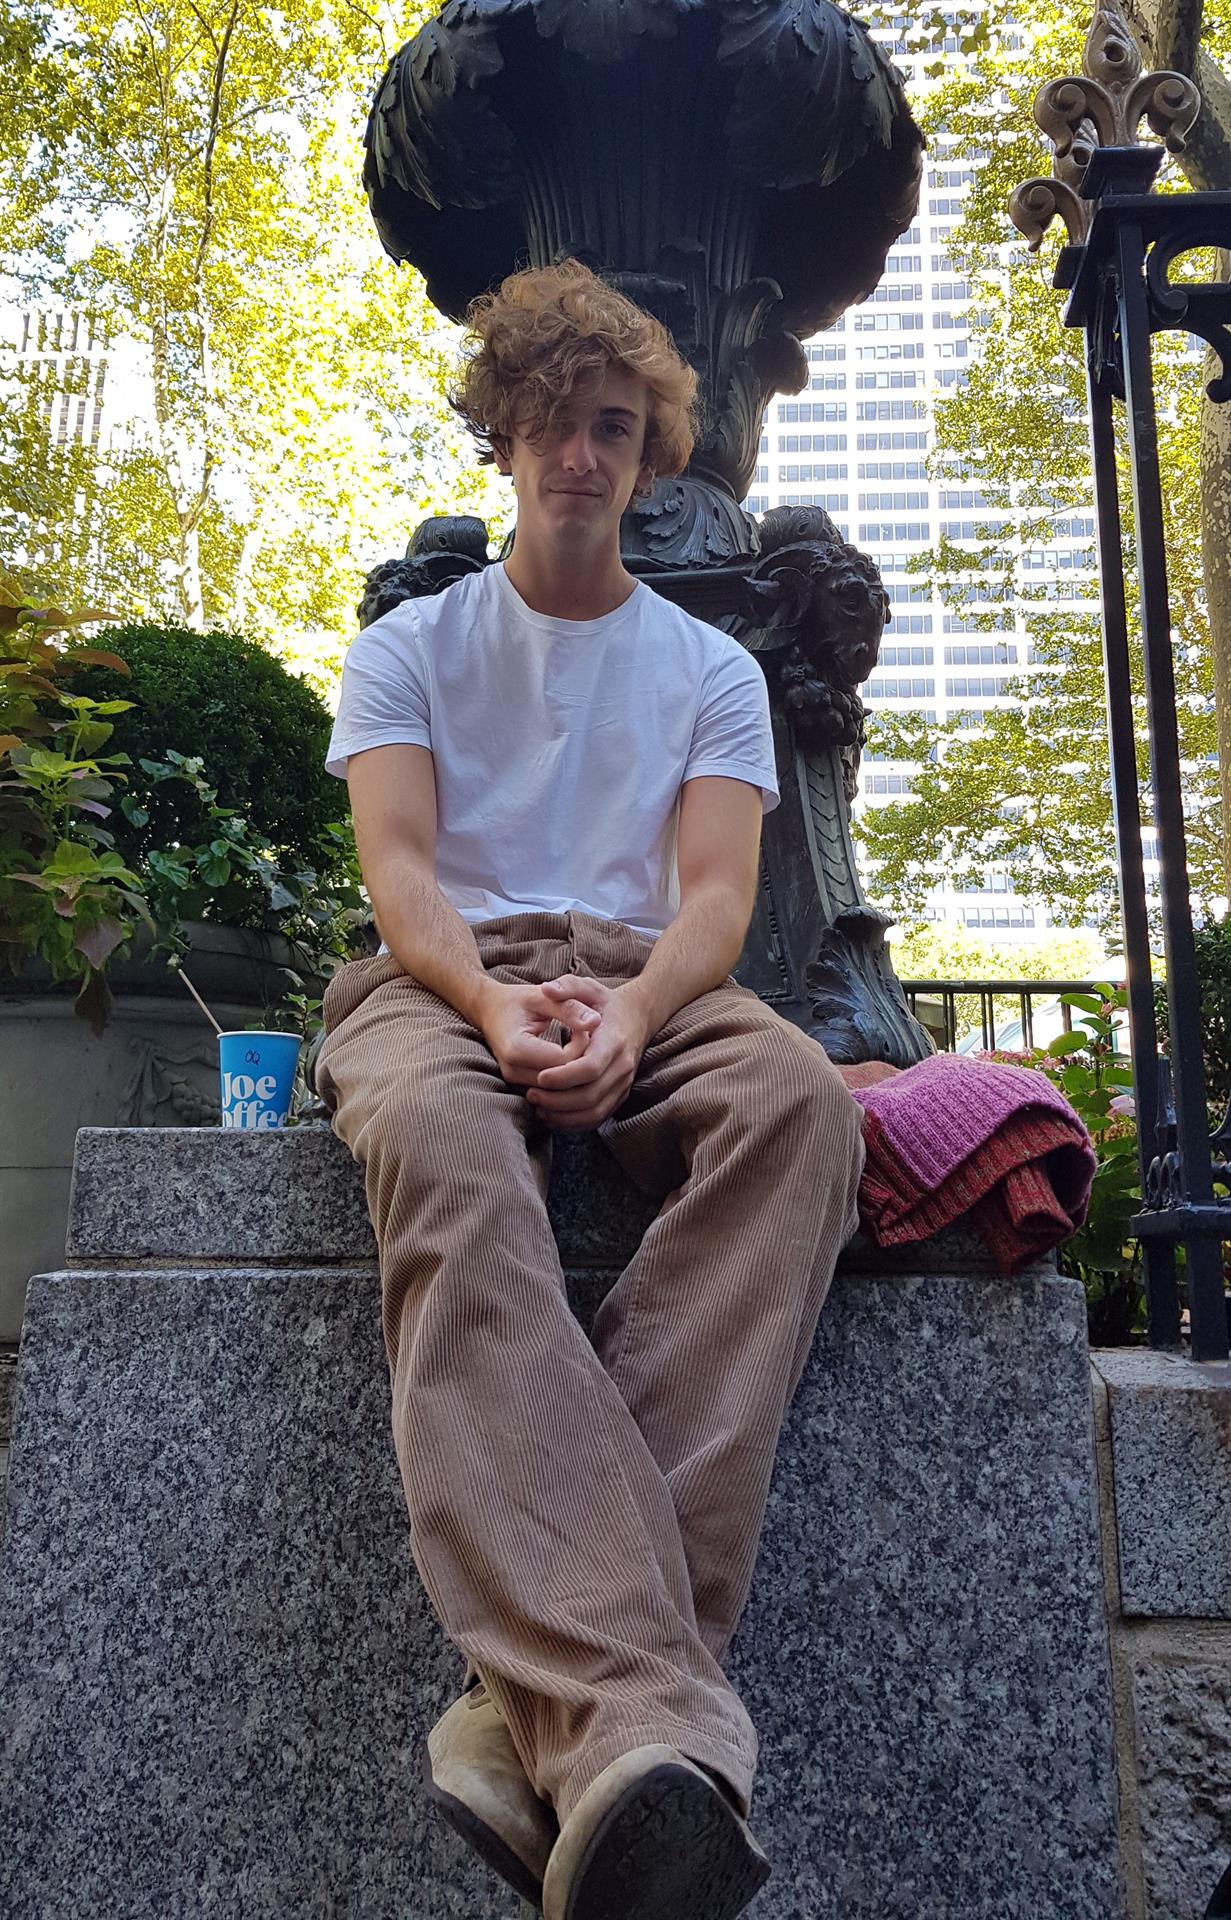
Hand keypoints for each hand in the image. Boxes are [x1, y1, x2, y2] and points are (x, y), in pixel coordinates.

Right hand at [476, 979, 602, 1089]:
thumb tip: (596, 1021)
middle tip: (583, 1035)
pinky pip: (552, 1089)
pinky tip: (567, 1055)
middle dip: (580, 1059)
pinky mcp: (521, 1085)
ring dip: (573, 1068)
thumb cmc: (518, 1001)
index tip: (583, 1026)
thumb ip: (570, 1008)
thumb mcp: (544, 997)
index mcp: (517, 1048)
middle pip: (563, 1079)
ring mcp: (515, 1081)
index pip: (564, 1060)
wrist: (490, 1011)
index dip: (581, 1044)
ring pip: (560, 1088)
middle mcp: (513, 1071)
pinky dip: (565, 1074)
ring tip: (574, 1043)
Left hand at [526, 976, 650, 1130]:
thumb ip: (567, 985)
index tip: (539, 1077)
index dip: (564, 1077)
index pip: (590, 1068)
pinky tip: (551, 1116)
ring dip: (564, 1115)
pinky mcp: (620, 1095)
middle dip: (558, 1100)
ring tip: (537, 1107)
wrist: (638, 1016)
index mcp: (614, 1041)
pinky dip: (575, 1123)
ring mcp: (624, 1083)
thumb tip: (547, 988)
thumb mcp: (588, 987)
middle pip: (590, 1095)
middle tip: (530, 1095)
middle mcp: (623, 1066)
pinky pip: (598, 1117)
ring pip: (595, 1111)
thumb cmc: (606, 1002)